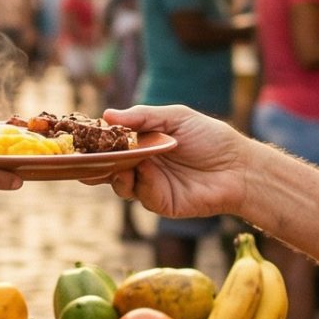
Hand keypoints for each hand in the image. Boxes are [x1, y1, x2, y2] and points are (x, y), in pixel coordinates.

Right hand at [95, 105, 256, 217]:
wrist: (239, 168)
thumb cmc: (211, 138)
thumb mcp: (176, 118)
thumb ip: (142, 117)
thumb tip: (107, 115)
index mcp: (144, 143)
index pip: (112, 144)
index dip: (95, 143)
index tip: (78, 138)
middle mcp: (143, 165)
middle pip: (108, 167)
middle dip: (93, 164)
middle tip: (80, 159)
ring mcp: (150, 185)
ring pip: (119, 183)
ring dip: (113, 173)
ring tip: (116, 163)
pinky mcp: (160, 203)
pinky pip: (141, 193)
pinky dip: (139, 182)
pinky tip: (145, 169)